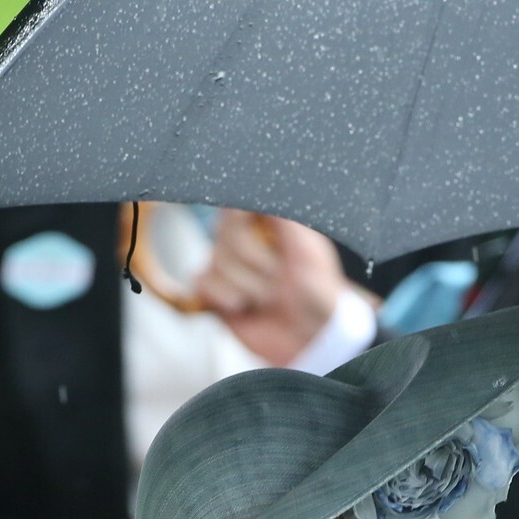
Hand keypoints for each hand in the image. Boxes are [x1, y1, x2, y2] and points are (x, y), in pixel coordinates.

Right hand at [194, 216, 349, 365]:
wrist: (310, 337)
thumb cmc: (316, 290)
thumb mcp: (306, 246)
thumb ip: (281, 213)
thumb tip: (257, 181)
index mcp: (264, 220)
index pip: (235, 203)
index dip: (245, 221)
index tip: (266, 238)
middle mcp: (240, 237)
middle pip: (225, 235)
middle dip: (258, 265)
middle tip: (280, 279)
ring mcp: (224, 264)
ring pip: (216, 263)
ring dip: (249, 288)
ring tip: (269, 298)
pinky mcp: (212, 291)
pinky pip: (202, 283)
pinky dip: (227, 299)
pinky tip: (245, 307)